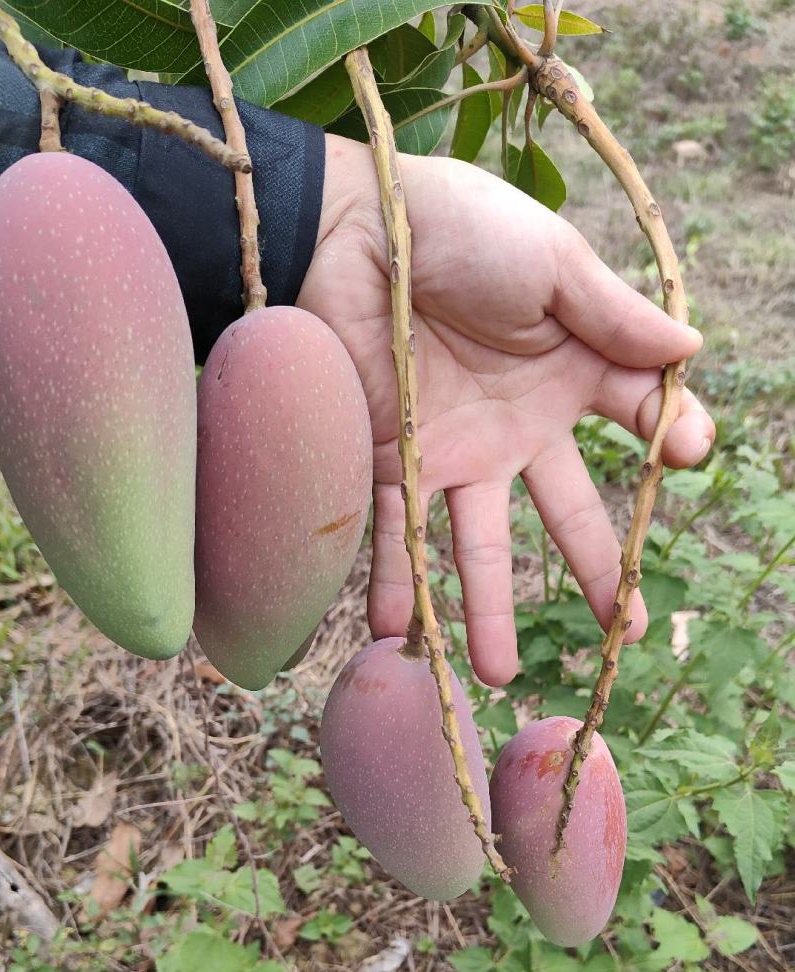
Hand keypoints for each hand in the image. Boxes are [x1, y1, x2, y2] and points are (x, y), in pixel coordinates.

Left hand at [298, 135, 714, 686]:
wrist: (348, 226)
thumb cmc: (456, 227)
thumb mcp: (548, 262)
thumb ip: (613, 316)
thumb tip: (693, 351)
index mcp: (567, 370)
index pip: (633, 419)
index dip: (667, 438)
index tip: (686, 453)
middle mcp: (516, 425)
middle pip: (565, 513)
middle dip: (594, 574)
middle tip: (620, 632)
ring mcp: (453, 451)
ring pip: (479, 545)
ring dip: (485, 610)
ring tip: (494, 675)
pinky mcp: (389, 461)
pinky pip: (393, 532)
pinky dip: (394, 583)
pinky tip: (397, 634)